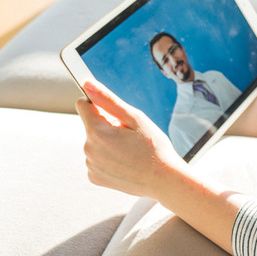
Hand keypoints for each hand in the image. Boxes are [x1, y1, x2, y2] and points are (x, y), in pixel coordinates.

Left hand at [75, 80, 186, 199]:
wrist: (164, 180)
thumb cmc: (154, 147)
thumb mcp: (135, 118)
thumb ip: (108, 100)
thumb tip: (87, 84)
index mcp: (97, 131)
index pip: (83, 105)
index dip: (100, 105)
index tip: (114, 112)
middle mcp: (88, 149)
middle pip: (91, 125)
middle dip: (107, 125)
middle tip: (131, 135)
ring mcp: (90, 165)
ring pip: (95, 142)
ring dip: (108, 142)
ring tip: (131, 150)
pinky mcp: (95, 177)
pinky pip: (97, 159)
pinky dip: (108, 158)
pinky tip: (126, 162)